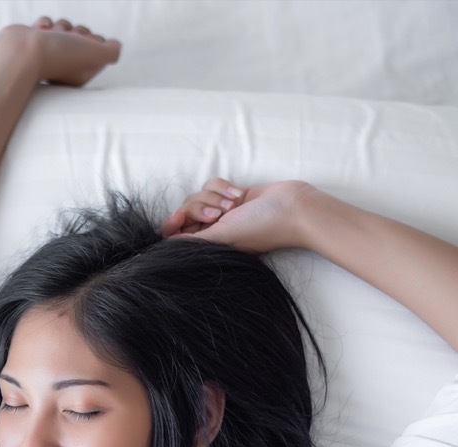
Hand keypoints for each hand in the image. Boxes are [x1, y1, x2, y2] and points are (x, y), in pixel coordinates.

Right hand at [0, 17, 120, 87]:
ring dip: (60, 26)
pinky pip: (46, 24)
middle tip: (68, 40)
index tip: (85, 44)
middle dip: (76, 31)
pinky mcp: (32, 43)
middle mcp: (63, 66)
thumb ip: (113, 51)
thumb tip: (113, 45)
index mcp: (79, 74)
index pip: (96, 46)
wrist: (22, 52)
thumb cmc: (60, 55)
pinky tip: (39, 32)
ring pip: (64, 27)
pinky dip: (44, 24)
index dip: (93, 39)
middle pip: (81, 35)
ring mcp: (46, 54)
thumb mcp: (98, 55)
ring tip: (51, 36)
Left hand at [161, 178, 318, 252]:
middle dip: (199, 208)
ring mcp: (221, 212)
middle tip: (220, 214)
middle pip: (184, 212)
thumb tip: (164, 250)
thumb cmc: (261, 227)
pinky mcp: (230, 195)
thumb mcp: (221, 238)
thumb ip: (191, 242)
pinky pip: (212, 185)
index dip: (172, 224)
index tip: (178, 218)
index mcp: (208, 245)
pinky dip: (223, 187)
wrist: (293, 207)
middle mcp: (212, 230)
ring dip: (214, 197)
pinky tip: (239, 194)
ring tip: (233, 204)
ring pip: (197, 195)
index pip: (175, 236)